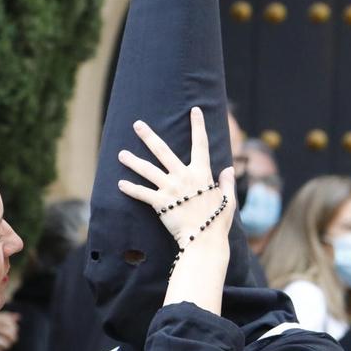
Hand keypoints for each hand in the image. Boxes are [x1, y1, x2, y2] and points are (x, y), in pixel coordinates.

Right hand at [0, 311, 19, 350]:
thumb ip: (4, 316)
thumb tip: (18, 317)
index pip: (9, 322)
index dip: (14, 327)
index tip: (14, 330)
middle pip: (7, 332)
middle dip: (13, 337)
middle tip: (13, 339)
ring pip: (3, 342)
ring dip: (7, 344)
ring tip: (6, 345)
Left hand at [118, 107, 235, 249]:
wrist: (204, 240)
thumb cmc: (217, 222)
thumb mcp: (228, 200)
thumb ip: (227, 183)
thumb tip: (229, 170)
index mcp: (201, 173)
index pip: (200, 144)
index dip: (198, 126)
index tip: (194, 110)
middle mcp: (184, 176)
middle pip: (163, 151)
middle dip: (149, 136)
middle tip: (137, 124)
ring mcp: (170, 189)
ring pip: (147, 170)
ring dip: (133, 161)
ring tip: (121, 154)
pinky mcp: (160, 203)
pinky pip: (142, 194)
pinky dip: (131, 189)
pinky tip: (120, 183)